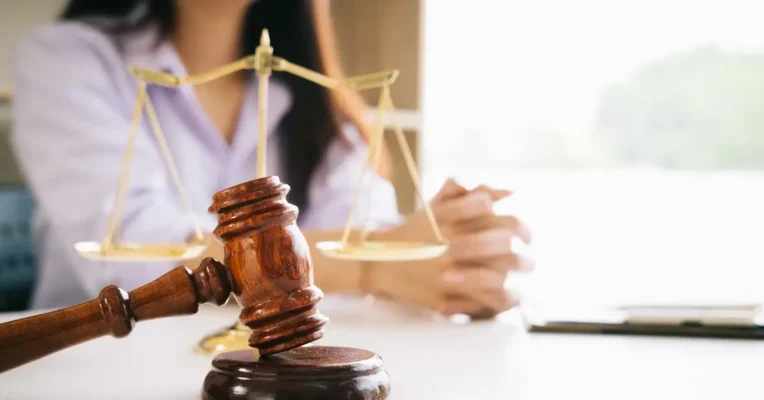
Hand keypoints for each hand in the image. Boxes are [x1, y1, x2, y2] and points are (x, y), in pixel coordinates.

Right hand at [366, 179, 532, 317]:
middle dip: (523, 239)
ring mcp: (448, 271)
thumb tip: (508, 192)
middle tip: (528, 244)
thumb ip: (468, 194)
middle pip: (501, 238)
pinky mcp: (446, 296)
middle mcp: (448, 242)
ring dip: (520, 266)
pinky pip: (489, 299)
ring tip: (527, 266)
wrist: (378, 263)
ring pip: (500, 269)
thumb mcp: (436, 207)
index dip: (509, 215)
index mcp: (446, 218)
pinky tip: (514, 293)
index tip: (521, 230)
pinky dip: (508, 297)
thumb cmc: (414, 233)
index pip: (487, 206)